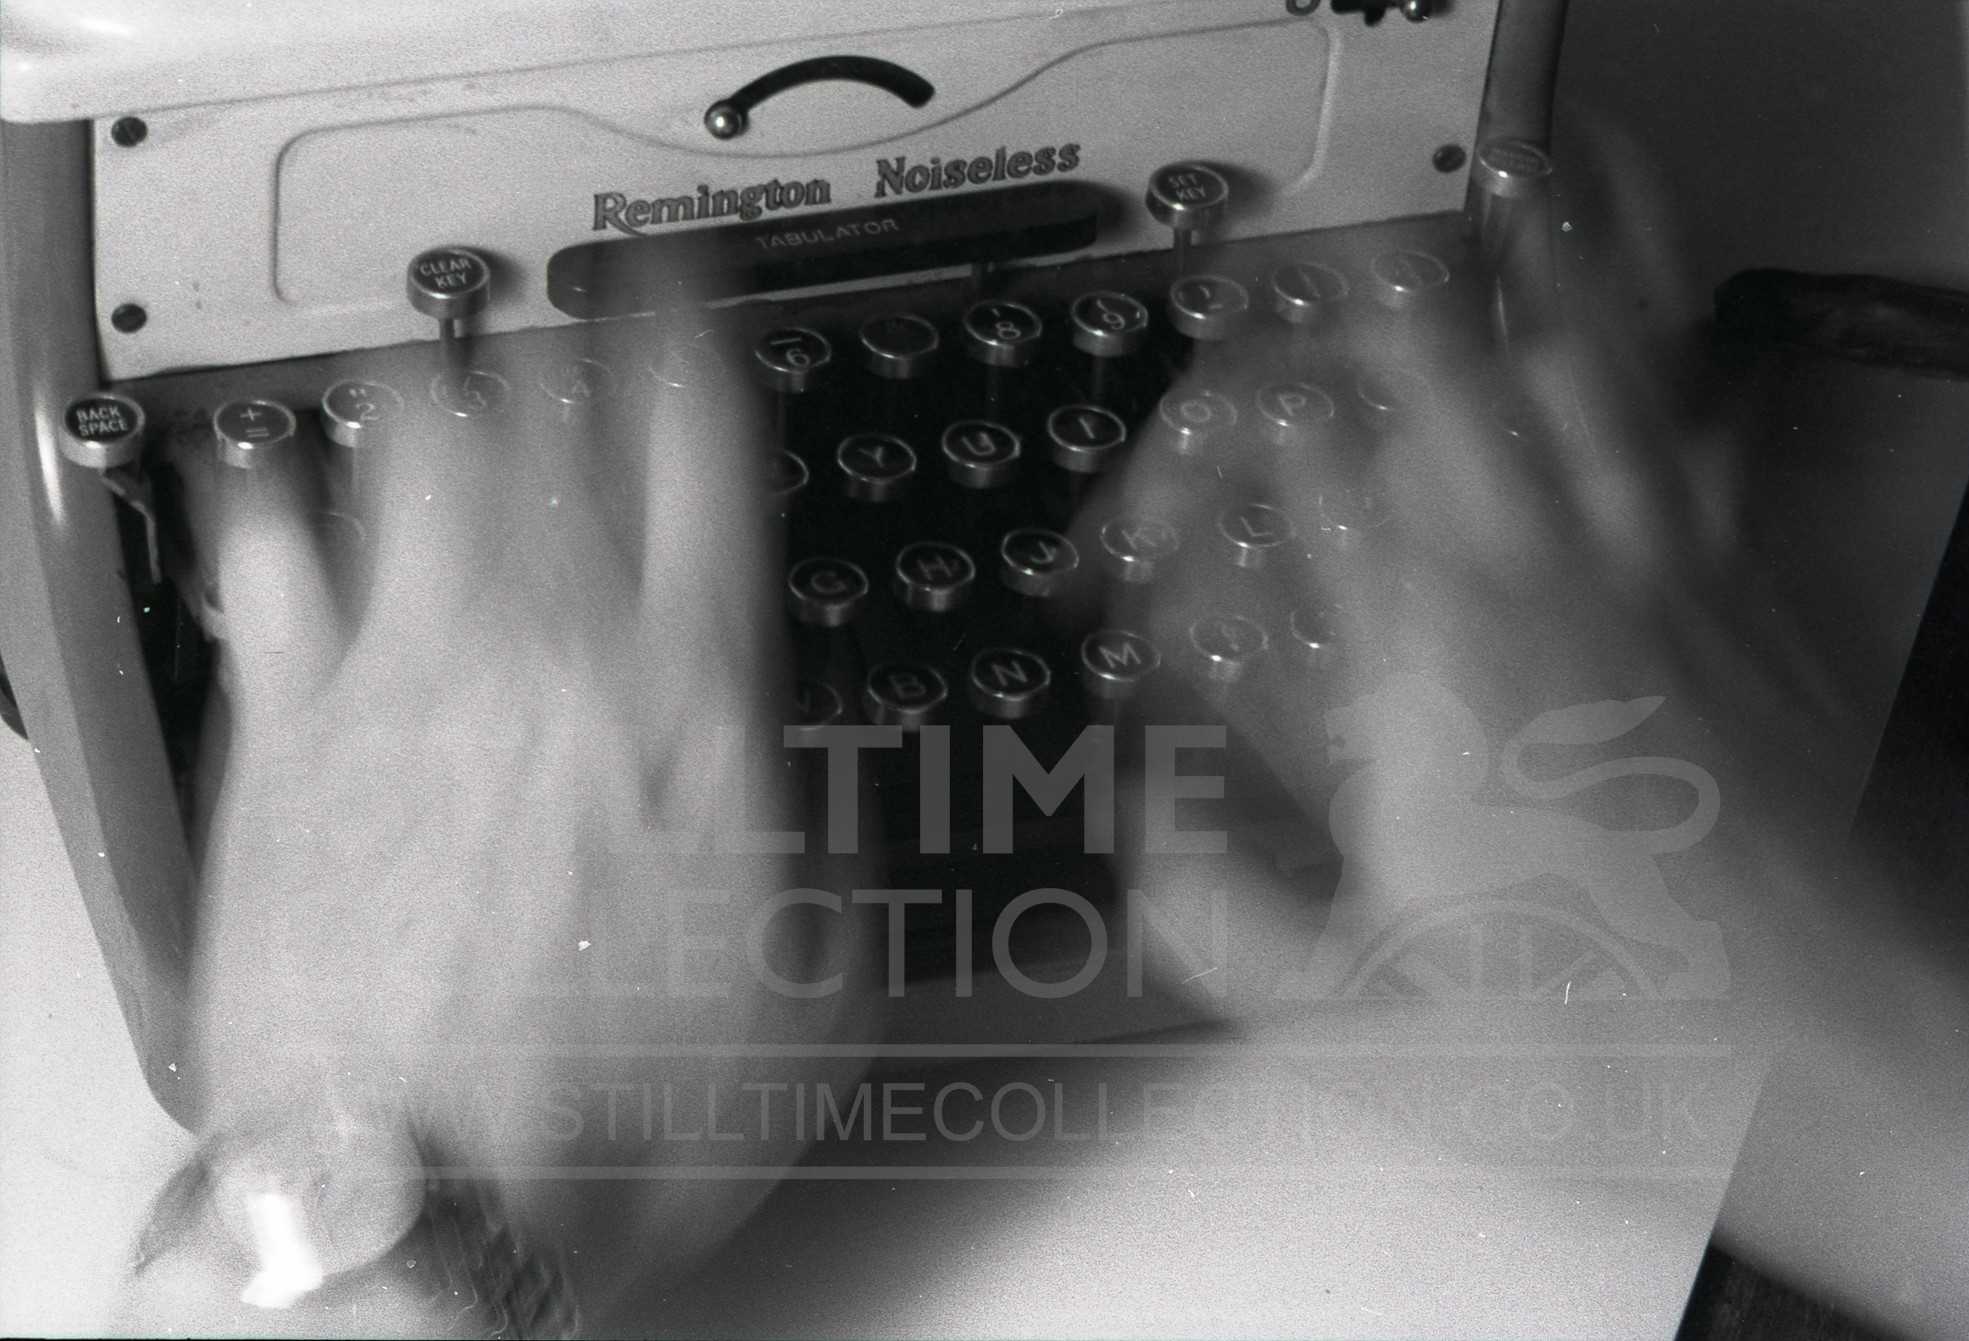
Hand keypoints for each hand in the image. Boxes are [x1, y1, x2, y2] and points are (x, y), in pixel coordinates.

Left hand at [120, 311, 876, 1331]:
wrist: (423, 1192)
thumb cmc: (612, 1111)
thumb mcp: (806, 993)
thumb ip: (828, 851)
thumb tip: (830, 787)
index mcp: (687, 696)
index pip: (702, 456)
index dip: (699, 347)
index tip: (689, 300)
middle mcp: (547, 653)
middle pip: (556, 427)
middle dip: (567, 351)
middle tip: (569, 322)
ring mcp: (406, 680)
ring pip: (415, 459)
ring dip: (437, 399)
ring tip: (444, 372)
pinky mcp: (290, 736)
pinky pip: (271, 565)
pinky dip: (282, 507)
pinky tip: (285, 490)